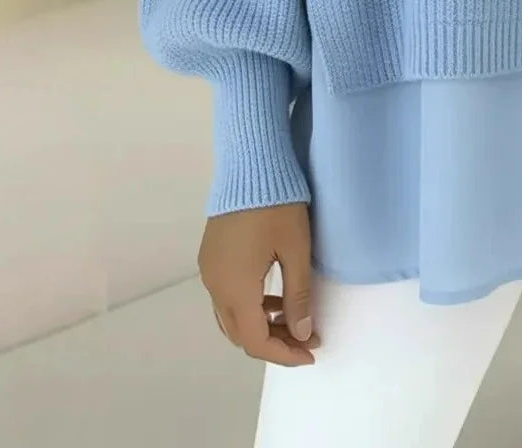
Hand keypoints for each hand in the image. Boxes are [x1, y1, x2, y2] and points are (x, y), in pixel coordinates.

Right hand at [198, 201, 321, 366]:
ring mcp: (209, 271)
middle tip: (306, 338)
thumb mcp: (296, 251)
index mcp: (235, 288)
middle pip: (240, 333)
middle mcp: (215, 286)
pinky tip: (273, 297)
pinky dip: (249, 306)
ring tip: (294, 320)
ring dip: (260, 325)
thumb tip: (303, 332)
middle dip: (273, 342)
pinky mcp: (210, 257)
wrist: (251, 166)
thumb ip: (298, 296)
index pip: (255, 340)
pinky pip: (226, 296)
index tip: (311, 353)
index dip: (284, 354)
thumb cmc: (278, 206)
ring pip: (231, 316)